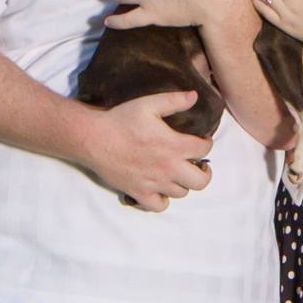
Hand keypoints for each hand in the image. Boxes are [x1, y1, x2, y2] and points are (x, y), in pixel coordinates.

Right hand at [77, 90, 213, 211]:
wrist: (95, 139)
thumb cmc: (121, 120)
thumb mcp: (149, 104)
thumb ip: (174, 100)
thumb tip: (194, 96)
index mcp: (174, 145)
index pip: (204, 150)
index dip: (207, 144)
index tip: (202, 141)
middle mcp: (168, 167)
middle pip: (200, 181)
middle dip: (204, 173)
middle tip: (199, 165)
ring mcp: (155, 183)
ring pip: (182, 193)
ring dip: (184, 183)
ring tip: (178, 174)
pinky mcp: (140, 192)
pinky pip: (159, 206)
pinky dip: (163, 200)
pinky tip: (161, 190)